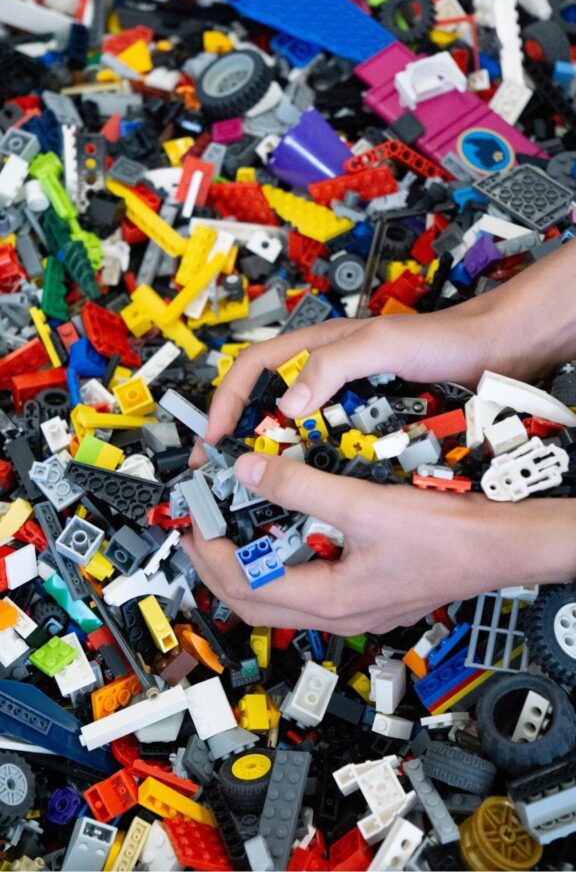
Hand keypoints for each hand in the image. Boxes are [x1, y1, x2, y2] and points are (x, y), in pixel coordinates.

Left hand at [182, 451, 575, 633]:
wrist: (499, 547)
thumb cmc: (447, 536)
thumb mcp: (363, 504)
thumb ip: (302, 487)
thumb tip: (251, 471)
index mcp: (329, 598)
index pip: (244, 584)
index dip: (208, 553)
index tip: (193, 522)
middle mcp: (337, 613)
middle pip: (253, 603)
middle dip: (215, 569)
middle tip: (197, 534)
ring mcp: (353, 609)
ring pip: (279, 600)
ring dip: (247, 569)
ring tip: (231, 536)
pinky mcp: (366, 596)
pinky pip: (307, 589)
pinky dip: (282, 566)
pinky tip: (286, 539)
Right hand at [191, 239, 575, 467]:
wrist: (494, 356)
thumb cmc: (444, 340)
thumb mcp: (383, 344)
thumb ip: (335, 364)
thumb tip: (290, 401)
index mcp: (319, 348)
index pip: (253, 370)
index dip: (227, 402)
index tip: (215, 438)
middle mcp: (326, 375)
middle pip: (266, 404)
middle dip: (240, 436)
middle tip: (225, 473)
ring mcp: (346, 401)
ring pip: (296, 431)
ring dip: (276, 456)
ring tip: (262, 489)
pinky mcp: (368, 424)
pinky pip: (330, 447)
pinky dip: (315, 466)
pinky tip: (314, 489)